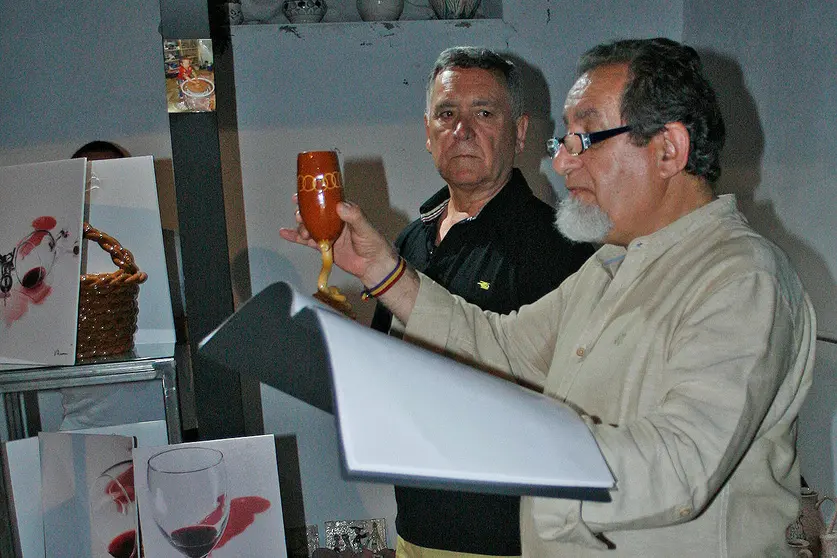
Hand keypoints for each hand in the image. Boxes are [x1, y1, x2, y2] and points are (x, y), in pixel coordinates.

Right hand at [279, 195, 398, 286]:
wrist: (373, 266)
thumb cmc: (373, 243)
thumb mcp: (365, 227)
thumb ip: (354, 216)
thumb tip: (339, 206)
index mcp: (343, 212)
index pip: (326, 200)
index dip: (313, 196)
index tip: (301, 193)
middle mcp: (333, 221)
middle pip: (314, 213)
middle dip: (304, 212)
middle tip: (299, 215)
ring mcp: (327, 234)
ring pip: (309, 226)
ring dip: (301, 226)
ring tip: (301, 229)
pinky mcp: (323, 247)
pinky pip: (307, 241)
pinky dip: (295, 237)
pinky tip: (284, 233)